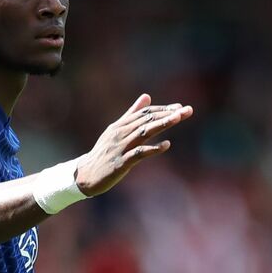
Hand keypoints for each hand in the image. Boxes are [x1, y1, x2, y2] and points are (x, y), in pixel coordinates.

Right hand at [74, 94, 192, 196]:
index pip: (144, 113)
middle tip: (186, 110)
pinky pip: (139, 153)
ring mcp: (120, 148)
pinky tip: (166, 145)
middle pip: (146, 120)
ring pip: (143, 133)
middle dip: (167, 114)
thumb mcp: (116, 131)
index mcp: (119, 126)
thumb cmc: (103, 154)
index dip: (162, 109)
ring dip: (161, 124)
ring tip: (177, 118)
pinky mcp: (121, 162)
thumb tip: (146, 96)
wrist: (85, 176)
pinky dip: (153, 149)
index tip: (179, 107)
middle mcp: (120, 134)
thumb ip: (131, 114)